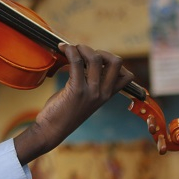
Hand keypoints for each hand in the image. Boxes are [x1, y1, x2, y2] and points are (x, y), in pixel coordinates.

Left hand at [13, 43, 133, 163]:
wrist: (51, 130)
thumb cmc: (64, 113)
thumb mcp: (84, 99)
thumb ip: (90, 84)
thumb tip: (86, 61)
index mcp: (107, 96)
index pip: (127, 76)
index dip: (114, 62)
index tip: (97, 60)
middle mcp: (103, 93)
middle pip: (116, 61)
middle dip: (100, 51)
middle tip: (84, 54)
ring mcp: (91, 92)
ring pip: (96, 58)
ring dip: (83, 48)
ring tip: (71, 49)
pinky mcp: (77, 90)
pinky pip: (76, 62)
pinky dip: (70, 50)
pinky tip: (63, 49)